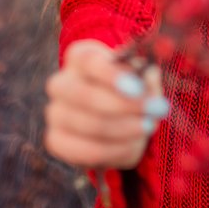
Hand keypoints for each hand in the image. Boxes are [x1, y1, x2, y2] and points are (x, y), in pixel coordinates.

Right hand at [43, 40, 167, 169]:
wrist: (122, 121)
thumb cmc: (132, 92)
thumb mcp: (143, 79)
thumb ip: (145, 77)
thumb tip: (147, 78)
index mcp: (79, 57)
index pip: (87, 61)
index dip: (110, 74)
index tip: (136, 88)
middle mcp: (60, 82)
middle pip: (84, 95)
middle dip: (122, 106)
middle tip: (154, 111)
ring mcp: (55, 113)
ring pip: (88, 124)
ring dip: (124, 128)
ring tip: (147, 126)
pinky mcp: (56, 141)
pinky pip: (84, 150)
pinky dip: (113, 150)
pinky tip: (131, 144)